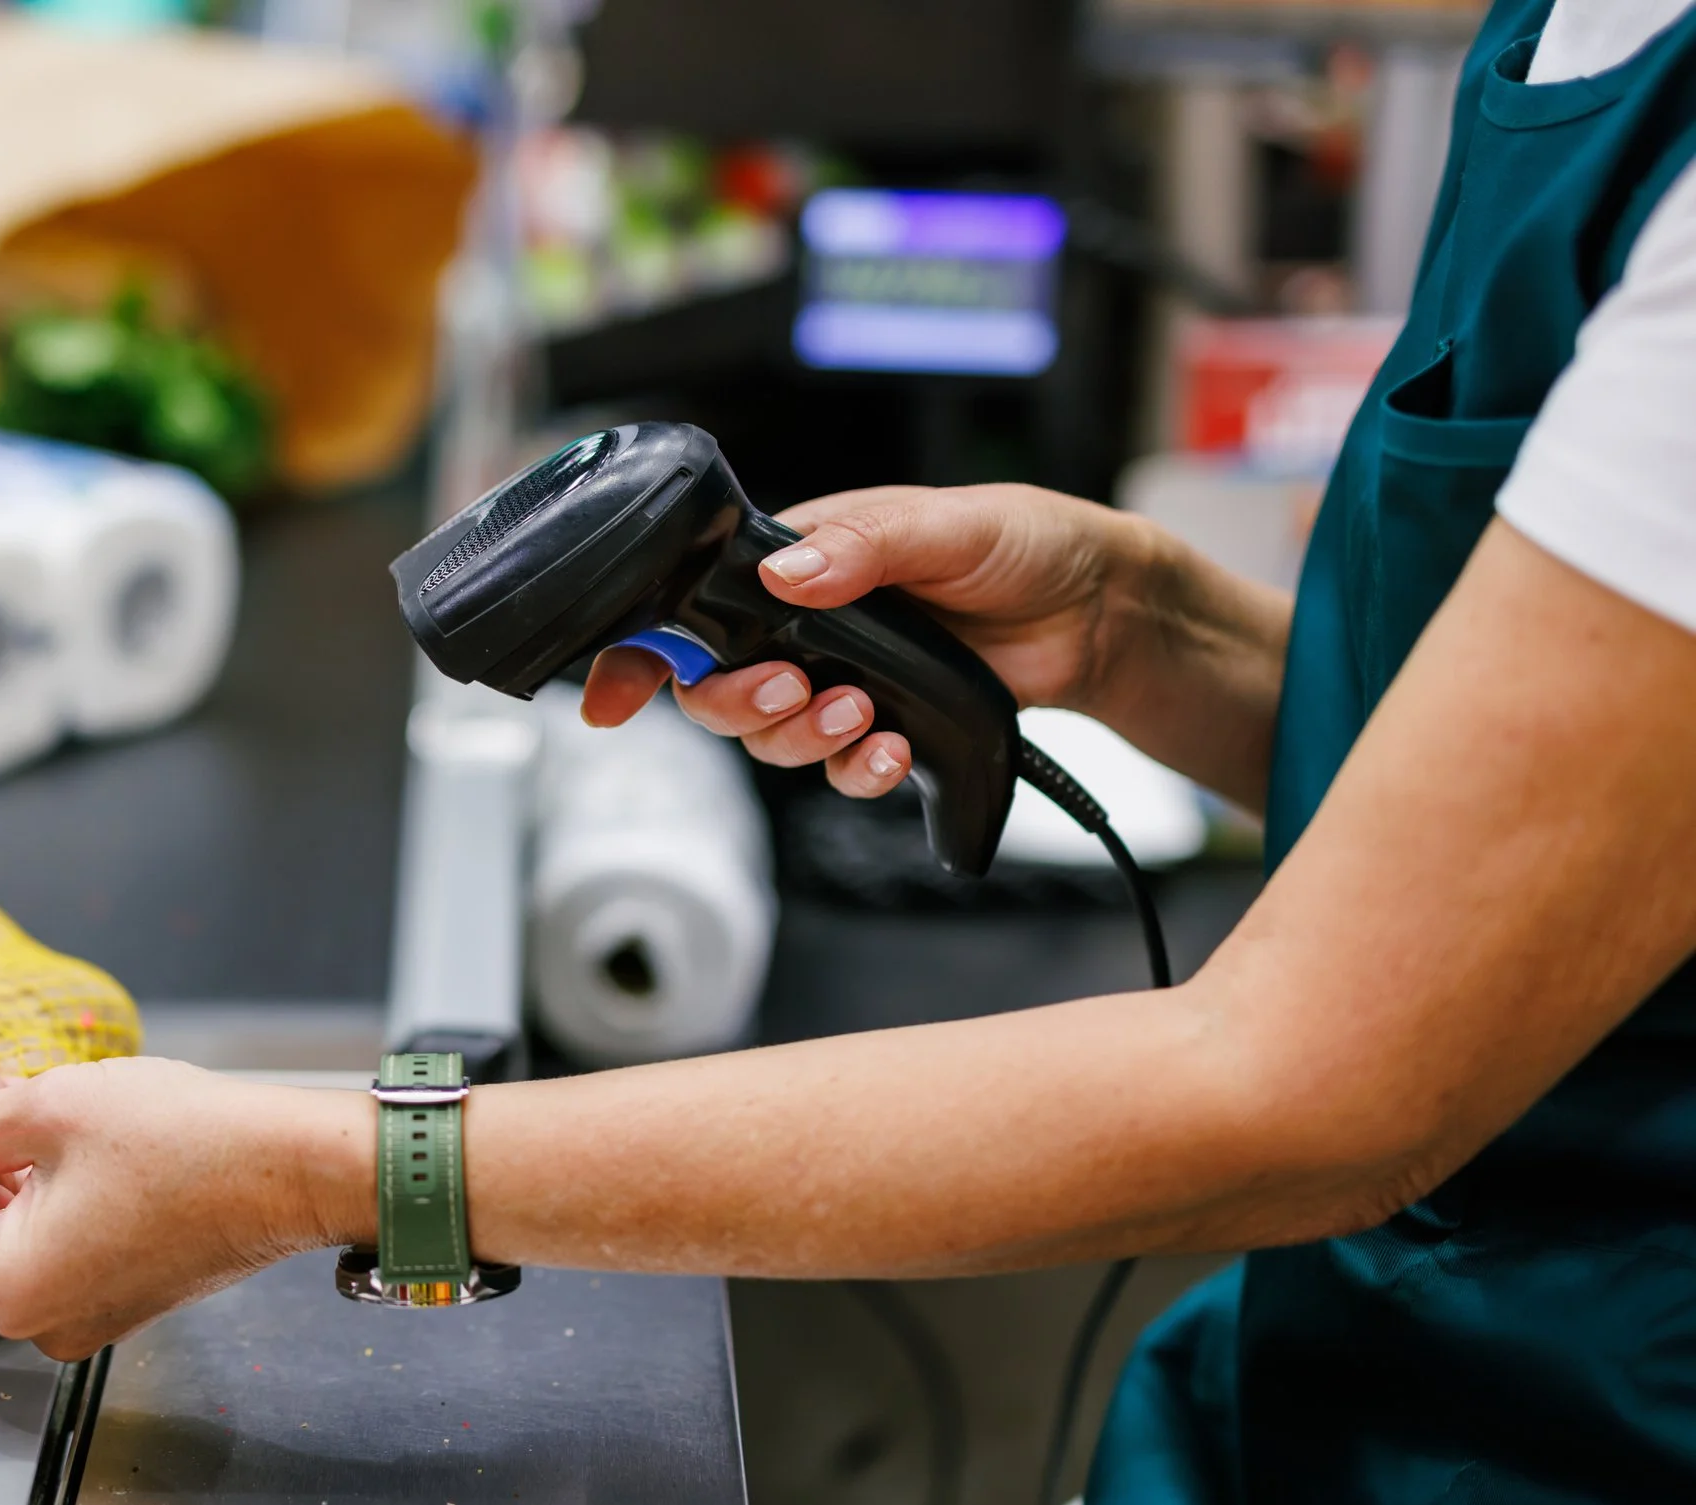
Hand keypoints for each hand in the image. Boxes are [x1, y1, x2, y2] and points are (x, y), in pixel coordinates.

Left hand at [0, 1057, 370, 1358]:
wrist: (298, 1168)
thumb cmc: (191, 1146)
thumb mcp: (52, 1111)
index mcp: (12, 1288)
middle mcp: (45, 1316)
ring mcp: (89, 1306)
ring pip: (7, 1236)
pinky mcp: (125, 1284)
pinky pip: (53, 1237)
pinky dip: (33, 1184)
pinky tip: (34, 1121)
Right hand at [581, 484, 1165, 797]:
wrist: (1099, 611)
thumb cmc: (1024, 542)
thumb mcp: (946, 524)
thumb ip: (865, 545)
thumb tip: (787, 575)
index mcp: (797, 563)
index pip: (692, 605)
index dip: (643, 653)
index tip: (612, 698)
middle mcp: (805, 626)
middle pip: (719, 689)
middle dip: (740, 705)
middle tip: (793, 691)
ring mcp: (842, 680)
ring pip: (773, 738)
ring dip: (801, 740)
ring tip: (860, 717)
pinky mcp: (885, 726)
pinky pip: (839, 770)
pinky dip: (856, 771)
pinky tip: (892, 752)